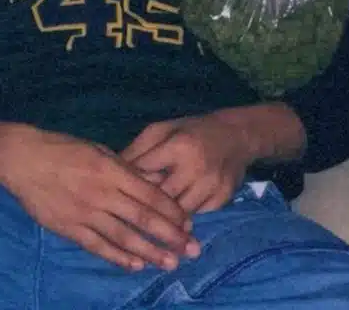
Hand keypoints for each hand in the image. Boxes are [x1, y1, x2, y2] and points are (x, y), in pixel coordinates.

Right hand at [0, 121, 201, 272]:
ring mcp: (85, 212)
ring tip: (170, 263)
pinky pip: (98, 246)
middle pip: (142, 217)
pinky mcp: (69, 228)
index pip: (149, 193)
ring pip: (123, 237)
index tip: (188, 222)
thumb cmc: (63, 148)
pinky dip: (118, 257)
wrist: (22, 159)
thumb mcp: (97, 148)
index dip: (171, 210)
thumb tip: (150, 184)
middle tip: (191, 249)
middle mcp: (101, 192)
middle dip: (169, 235)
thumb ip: (123, 168)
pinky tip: (135, 265)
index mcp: (110, 169)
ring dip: (149, 252)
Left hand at [122, 105, 306, 214]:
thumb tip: (112, 170)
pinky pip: (196, 216)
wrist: (236, 136)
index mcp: (178, 146)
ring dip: (162, 217)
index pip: (144, 172)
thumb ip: (137, 149)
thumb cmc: (191, 131)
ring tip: (147, 220)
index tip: (114, 188)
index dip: (128, 182)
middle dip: (144, 205)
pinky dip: (183, 217)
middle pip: (160, 198)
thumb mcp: (162, 130)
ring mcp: (211, 186)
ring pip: (177, 213)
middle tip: (127, 211)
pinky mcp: (222, 199)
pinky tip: (172, 220)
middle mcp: (195, 168)